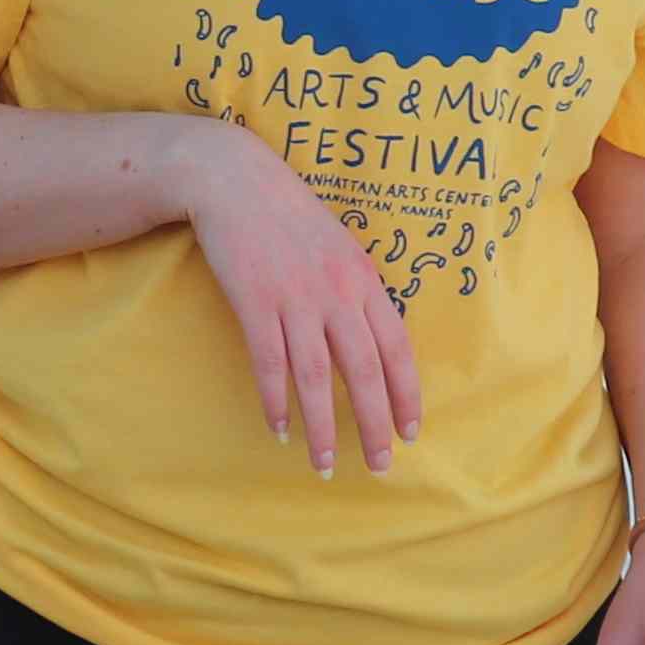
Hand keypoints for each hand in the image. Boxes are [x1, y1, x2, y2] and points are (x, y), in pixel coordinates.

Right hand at [170, 124, 418, 476]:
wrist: (234, 178)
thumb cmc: (288, 213)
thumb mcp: (340, 246)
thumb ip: (358, 290)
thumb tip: (374, 340)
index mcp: (364, 279)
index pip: (397, 349)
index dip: (406, 394)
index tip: (411, 432)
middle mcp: (336, 292)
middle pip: (363, 372)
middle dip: (373, 424)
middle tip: (379, 466)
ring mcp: (294, 298)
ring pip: (315, 377)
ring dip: (322, 427)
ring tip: (326, 464)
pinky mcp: (254, 301)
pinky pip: (269, 363)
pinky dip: (275, 400)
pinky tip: (279, 428)